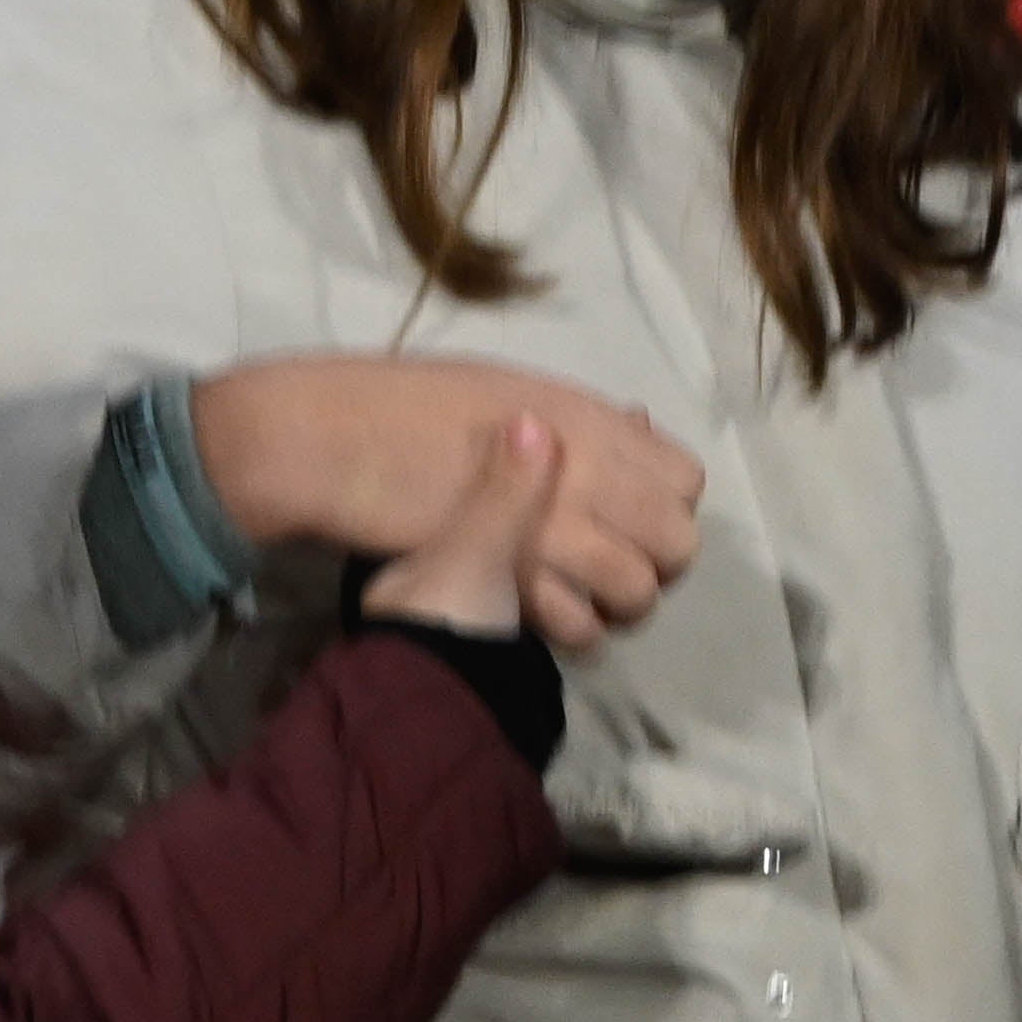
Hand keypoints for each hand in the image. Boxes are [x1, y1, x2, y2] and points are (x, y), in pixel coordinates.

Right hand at [196, 354, 704, 639]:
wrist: (336, 446)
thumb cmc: (407, 413)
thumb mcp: (503, 394)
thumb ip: (576, 421)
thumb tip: (641, 424)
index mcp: (587, 419)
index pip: (685, 479)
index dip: (666, 507)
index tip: (630, 518)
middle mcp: (589, 471)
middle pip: (677, 543)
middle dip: (653, 565)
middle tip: (607, 570)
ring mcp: (558, 525)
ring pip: (636, 591)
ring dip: (614, 604)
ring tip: (575, 598)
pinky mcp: (519, 574)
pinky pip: (579, 624)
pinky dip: (567, 627)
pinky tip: (538, 614)